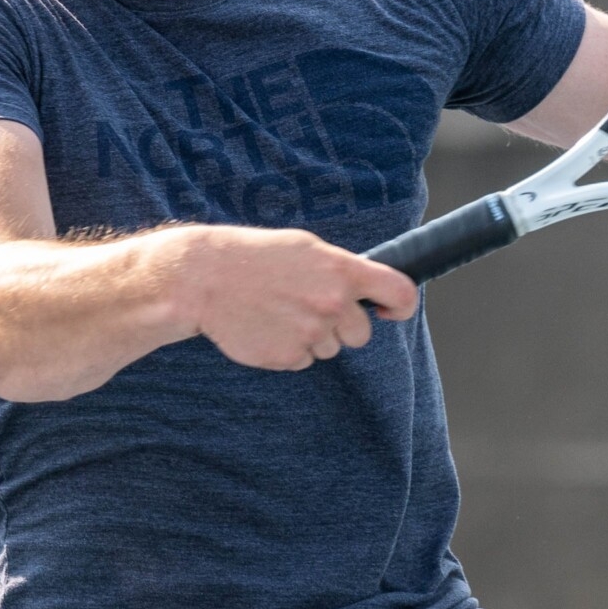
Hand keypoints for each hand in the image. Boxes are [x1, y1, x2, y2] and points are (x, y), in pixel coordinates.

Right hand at [178, 227, 418, 370]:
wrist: (205, 279)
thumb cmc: (256, 257)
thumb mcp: (306, 247)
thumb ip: (340, 268)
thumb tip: (366, 286)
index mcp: (342, 271)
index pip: (400, 292)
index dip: (401, 307)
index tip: (392, 311)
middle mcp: (333, 303)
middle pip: (362, 334)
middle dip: (342, 326)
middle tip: (309, 307)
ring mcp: (312, 333)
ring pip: (330, 349)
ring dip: (312, 337)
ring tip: (280, 311)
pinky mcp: (289, 357)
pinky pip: (303, 361)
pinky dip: (289, 349)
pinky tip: (267, 326)